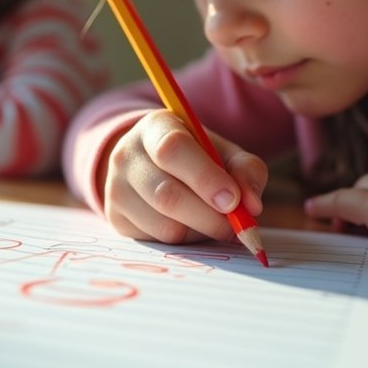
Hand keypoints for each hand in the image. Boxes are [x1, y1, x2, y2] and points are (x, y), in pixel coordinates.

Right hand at [99, 109, 266, 243]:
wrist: (153, 163)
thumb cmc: (196, 156)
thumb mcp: (223, 152)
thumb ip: (246, 170)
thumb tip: (251, 206)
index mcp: (155, 126)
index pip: (173, 149)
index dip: (205, 178)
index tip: (233, 201)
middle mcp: (126, 155)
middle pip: (166, 195)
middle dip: (208, 217)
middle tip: (235, 226)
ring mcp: (115, 187)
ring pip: (163, 225)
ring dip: (199, 231)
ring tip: (212, 221)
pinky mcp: (116, 217)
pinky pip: (156, 241)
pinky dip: (184, 240)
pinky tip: (190, 225)